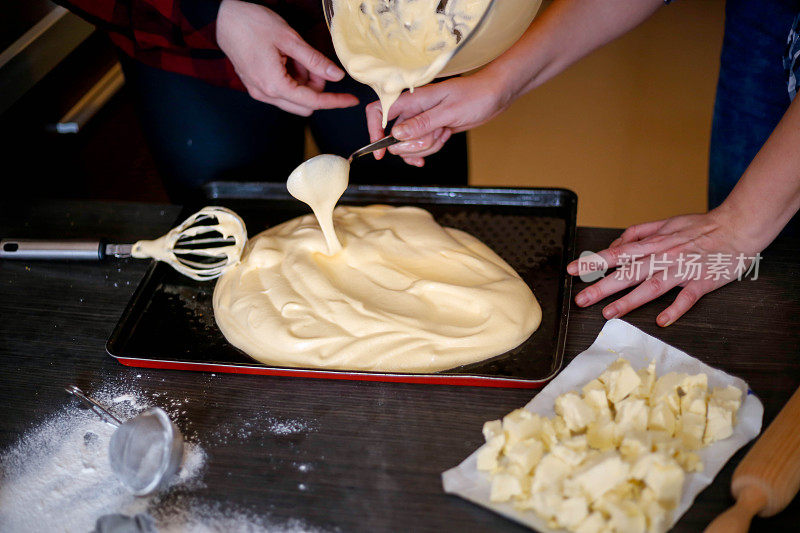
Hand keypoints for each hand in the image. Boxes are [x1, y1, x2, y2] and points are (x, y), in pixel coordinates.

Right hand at [217, 0, 358, 115]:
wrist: (223, 18)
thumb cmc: (251, 24)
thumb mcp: (289, 39)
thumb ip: (314, 60)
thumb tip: (336, 76)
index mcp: (274, 85)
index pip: (313, 101)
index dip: (335, 101)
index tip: (350, 100)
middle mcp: (265, 94)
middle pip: (304, 105)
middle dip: (316, 88)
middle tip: (315, 63)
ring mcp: (259, 91)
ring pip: (294, 98)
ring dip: (303, 81)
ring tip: (296, 55)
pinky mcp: (256, 85)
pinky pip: (282, 90)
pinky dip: (292, 78)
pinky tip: (288, 58)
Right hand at [365, 68, 516, 165]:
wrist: (494, 95)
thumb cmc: (475, 96)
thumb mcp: (448, 111)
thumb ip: (422, 123)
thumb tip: (396, 134)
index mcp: (412, 99)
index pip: (378, 112)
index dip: (375, 131)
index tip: (380, 150)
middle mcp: (413, 109)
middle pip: (395, 136)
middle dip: (414, 144)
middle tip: (435, 135)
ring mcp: (421, 120)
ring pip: (409, 144)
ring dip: (427, 146)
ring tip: (445, 132)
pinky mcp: (430, 129)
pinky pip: (421, 146)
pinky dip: (430, 148)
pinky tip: (442, 140)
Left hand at [566, 207, 767, 326]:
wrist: (740, 226)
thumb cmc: (702, 227)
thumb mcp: (666, 223)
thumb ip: (640, 233)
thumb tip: (617, 244)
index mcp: (654, 243)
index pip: (617, 253)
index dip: (593, 261)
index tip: (571, 269)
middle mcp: (664, 256)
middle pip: (628, 272)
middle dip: (602, 286)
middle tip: (581, 299)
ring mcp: (683, 269)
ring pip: (652, 285)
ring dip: (630, 300)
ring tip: (609, 313)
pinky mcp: (703, 280)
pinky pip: (687, 296)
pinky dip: (675, 308)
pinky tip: (661, 320)